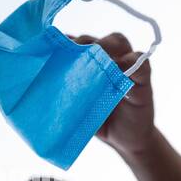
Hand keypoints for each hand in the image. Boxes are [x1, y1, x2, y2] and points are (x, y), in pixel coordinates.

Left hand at [66, 31, 153, 156]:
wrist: (122, 142)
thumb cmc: (97, 121)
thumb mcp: (76, 106)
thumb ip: (63, 90)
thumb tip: (37, 79)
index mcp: (90, 63)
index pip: (78, 42)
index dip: (67, 42)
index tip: (55, 50)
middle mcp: (108, 59)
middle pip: (96, 39)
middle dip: (83, 44)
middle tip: (73, 55)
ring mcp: (127, 67)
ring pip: (118, 42)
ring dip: (105, 47)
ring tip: (95, 61)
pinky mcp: (143, 80)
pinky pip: (142, 63)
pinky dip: (133, 62)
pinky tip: (122, 68)